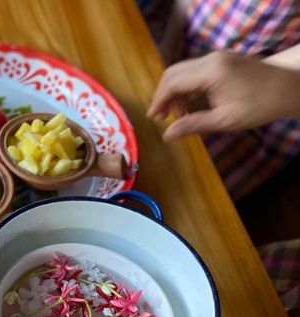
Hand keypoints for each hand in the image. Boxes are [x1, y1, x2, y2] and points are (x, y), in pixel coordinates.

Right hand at [147, 51, 299, 140]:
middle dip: (163, 95)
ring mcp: (216, 57)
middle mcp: (211, 59)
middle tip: (161, 117)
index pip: (173, 82)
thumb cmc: (259, 106)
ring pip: (182, 71)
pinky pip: (194, 71)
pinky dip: (186, 87)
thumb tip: (166, 136)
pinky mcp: (221, 60)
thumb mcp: (225, 120)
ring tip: (176, 114)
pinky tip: (190, 104)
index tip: (152, 118)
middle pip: (173, 73)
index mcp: (211, 72)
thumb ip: (193, 125)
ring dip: (174, 91)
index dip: (158, 100)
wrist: (288, 88)